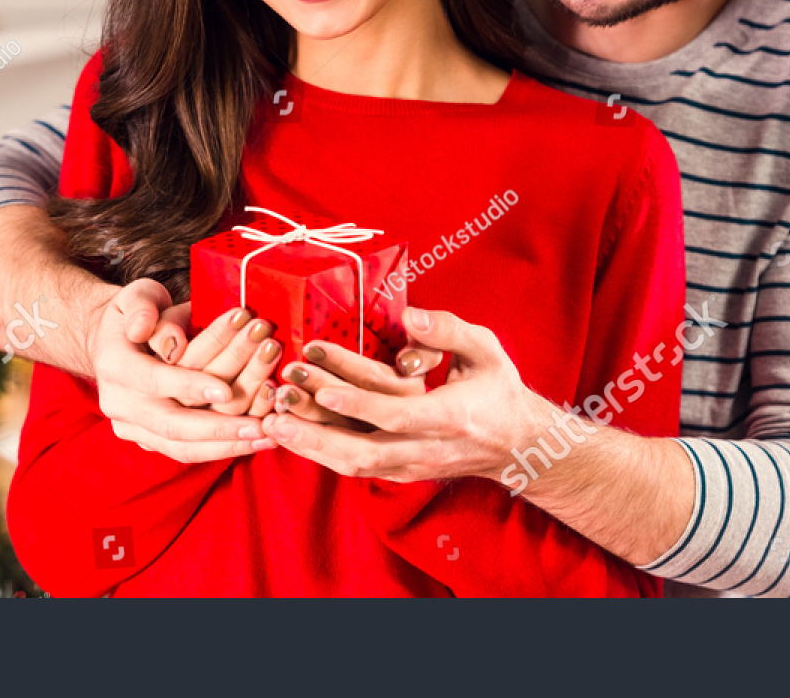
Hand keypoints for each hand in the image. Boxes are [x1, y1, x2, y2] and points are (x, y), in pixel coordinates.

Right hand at [90, 280, 278, 461]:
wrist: (116, 340)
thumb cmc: (138, 311)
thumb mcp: (138, 295)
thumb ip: (146, 306)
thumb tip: (170, 341)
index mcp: (112, 364)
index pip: (152, 380)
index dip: (188, 386)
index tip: (226, 390)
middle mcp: (118, 402)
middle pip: (169, 425)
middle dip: (216, 428)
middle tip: (257, 427)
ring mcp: (132, 427)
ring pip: (180, 447)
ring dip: (226, 446)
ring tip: (265, 436)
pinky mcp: (150, 440)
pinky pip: (187, 452)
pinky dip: (221, 450)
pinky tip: (255, 442)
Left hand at [261, 307, 550, 482]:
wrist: (517, 445)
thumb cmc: (497, 389)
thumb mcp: (486, 350)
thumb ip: (449, 331)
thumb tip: (409, 316)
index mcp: (449, 417)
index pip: (397, 415)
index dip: (358, 405)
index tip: (323, 389)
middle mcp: (426, 449)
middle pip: (363, 451)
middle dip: (316, 434)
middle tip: (276, 408)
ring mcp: (411, 466)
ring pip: (353, 466)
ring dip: (310, 446)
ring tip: (271, 422)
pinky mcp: (399, 473)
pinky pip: (355, 467)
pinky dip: (321, 453)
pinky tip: (292, 435)